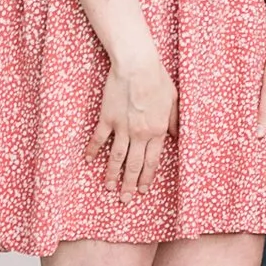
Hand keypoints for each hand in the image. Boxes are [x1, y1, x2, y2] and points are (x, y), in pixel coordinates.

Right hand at [95, 48, 177, 196]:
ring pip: (116, 157)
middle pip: (134, 164)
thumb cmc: (158, 79)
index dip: (147, 177)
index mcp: (157, 130)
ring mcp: (122, 127)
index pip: (152, 161)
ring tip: (109, 188)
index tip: (142, 190)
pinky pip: (99, 139)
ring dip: (112, 174)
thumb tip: (177, 137)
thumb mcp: (174, 100)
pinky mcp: (107, 118)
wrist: (137, 66)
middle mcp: (139, 133)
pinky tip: (88, 161)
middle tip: (125, 199)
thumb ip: (174, 121)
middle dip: (129, 184)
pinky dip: (92, 151)